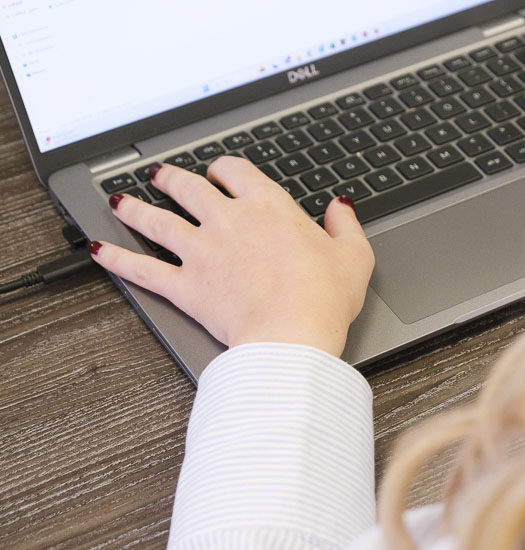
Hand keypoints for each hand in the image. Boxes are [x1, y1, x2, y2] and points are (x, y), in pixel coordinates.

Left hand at [90, 158, 373, 357]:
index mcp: (269, 208)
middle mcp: (228, 222)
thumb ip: (345, 226)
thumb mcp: (353, 257)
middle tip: (161, 175)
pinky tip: (98, 251)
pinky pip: (142, 268)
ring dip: (136, 209)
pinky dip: (117, 259)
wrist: (293, 333)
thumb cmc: (324, 297)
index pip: (238, 172)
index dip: (226, 168)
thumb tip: (340, 207)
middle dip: (172, 179)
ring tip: (121, 202)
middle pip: (190, 188)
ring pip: (158, 221)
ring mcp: (201, 252)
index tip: (222, 172)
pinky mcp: (185, 286)